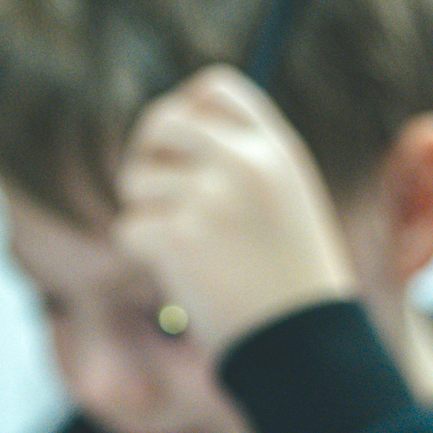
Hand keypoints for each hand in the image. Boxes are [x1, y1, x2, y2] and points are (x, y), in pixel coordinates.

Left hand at [112, 65, 357, 353]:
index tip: (175, 143)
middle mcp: (243, 163)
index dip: (184, 109)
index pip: (214, 88)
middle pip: (162, 121)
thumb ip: (240, 164)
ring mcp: (210, 197)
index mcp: (276, 150)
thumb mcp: (285, 204)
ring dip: (145, 213)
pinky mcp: (179, 236)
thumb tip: (171, 136)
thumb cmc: (292, 283)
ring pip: (137, 180)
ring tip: (181, 247)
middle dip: (144, 153)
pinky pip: (129, 228)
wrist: (303, 344)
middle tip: (149, 189)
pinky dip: (142, 252)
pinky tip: (177, 273)